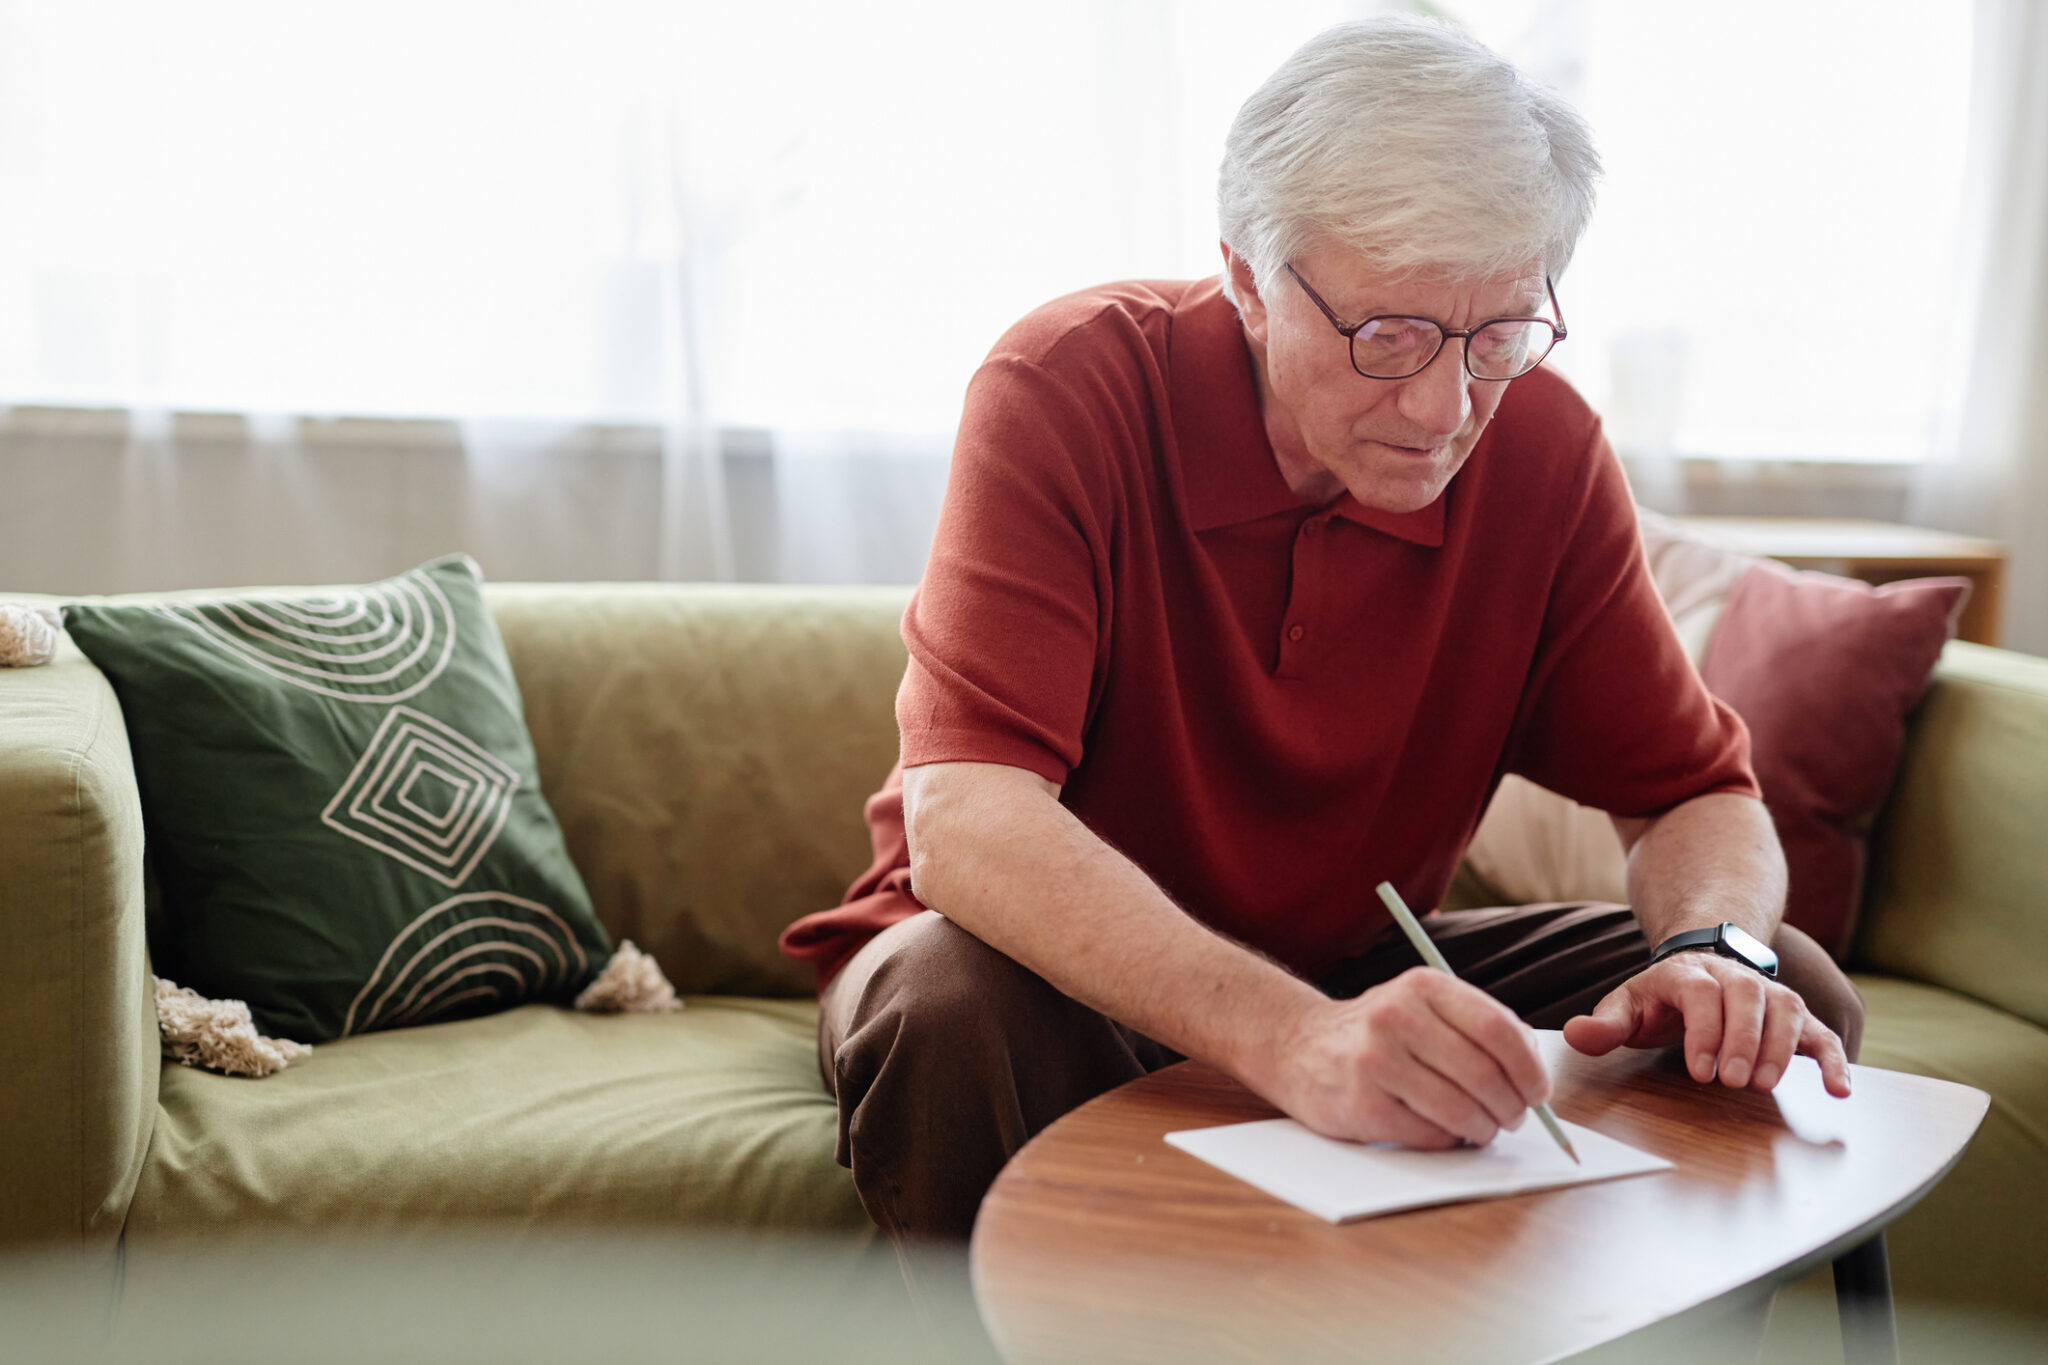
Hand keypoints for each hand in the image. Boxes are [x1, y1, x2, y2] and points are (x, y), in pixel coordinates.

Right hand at [1262, 967, 1552, 1149]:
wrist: (1297, 1046)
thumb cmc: (1378, 1033)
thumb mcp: (1422, 1006)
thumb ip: (1476, 1027)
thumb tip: (1533, 1074)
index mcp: (1422, 987)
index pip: (1497, 1029)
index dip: (1530, 1069)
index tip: (1538, 1092)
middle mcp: (1396, 1016)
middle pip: (1483, 1073)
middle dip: (1511, 1107)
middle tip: (1514, 1118)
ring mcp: (1375, 1061)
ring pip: (1460, 1109)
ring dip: (1483, 1129)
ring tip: (1482, 1129)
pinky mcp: (1361, 1104)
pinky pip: (1429, 1135)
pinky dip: (1448, 1141)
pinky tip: (1444, 1133)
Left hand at [1562, 953, 1851, 1096]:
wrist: (1700, 967)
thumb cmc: (1660, 999)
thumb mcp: (1627, 1006)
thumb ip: (1604, 1024)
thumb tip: (1575, 1034)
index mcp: (1687, 974)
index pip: (1700, 993)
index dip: (1704, 1030)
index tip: (1700, 1071)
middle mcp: (1733, 977)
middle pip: (1747, 996)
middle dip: (1743, 1039)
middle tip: (1734, 1082)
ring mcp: (1768, 994)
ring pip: (1786, 1009)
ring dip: (1780, 1047)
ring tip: (1765, 1085)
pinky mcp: (1794, 1018)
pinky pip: (1820, 1033)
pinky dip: (1833, 1059)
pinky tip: (1839, 1090)